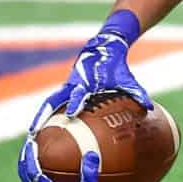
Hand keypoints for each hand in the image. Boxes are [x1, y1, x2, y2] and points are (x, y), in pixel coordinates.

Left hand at [18, 142, 147, 181]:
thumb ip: (89, 173)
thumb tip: (90, 153)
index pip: (32, 173)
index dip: (30, 156)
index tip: (31, 142)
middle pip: (24, 174)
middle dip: (24, 157)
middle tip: (27, 142)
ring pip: (27, 180)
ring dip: (28, 164)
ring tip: (31, 150)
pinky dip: (35, 172)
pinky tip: (43, 163)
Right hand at [28, 21, 150, 134]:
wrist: (103, 49)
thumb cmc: (116, 66)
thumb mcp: (126, 79)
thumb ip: (136, 92)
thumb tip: (150, 107)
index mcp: (86, 82)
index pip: (79, 94)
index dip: (75, 104)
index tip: (72, 115)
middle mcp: (72, 85)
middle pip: (54, 100)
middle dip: (44, 114)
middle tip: (35, 129)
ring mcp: (67, 87)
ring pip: (49, 102)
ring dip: (40, 116)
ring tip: (32, 132)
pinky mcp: (66, 89)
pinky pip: (54, 102)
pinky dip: (47, 113)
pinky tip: (42, 128)